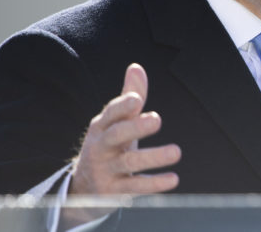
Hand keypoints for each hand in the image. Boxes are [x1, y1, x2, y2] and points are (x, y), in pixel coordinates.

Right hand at [70, 63, 181, 195]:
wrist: (84, 187)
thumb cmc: (109, 146)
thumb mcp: (115, 123)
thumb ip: (128, 98)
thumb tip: (136, 67)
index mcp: (102, 127)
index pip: (110, 114)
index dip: (122, 106)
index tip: (137, 99)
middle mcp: (100, 148)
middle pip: (116, 136)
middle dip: (135, 127)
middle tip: (157, 119)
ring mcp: (105, 170)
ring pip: (128, 163)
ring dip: (153, 157)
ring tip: (176, 151)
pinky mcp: (113, 193)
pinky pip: (134, 188)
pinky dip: (154, 184)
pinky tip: (173, 179)